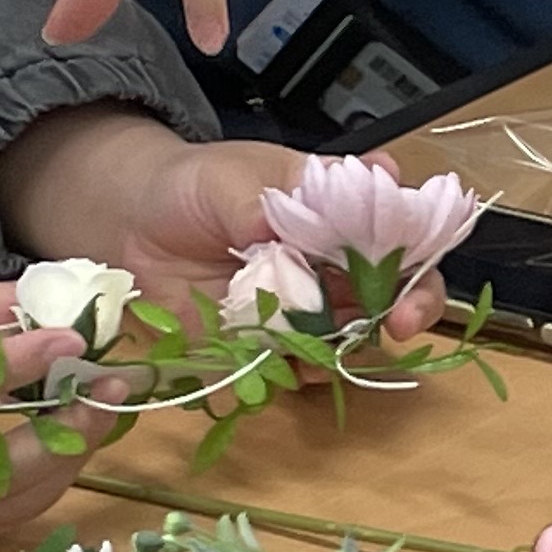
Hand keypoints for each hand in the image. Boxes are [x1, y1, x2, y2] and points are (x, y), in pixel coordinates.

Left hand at [0, 107, 446, 337]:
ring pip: (350, 337)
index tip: (412, 283)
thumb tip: (285, 233)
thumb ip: (263, 204)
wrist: (131, 222)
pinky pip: (295, 367)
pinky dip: (296, 374)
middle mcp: (334, 263)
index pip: (404, 236)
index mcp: (340, 212)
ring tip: (322, 352)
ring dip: (347, 349)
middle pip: (392, 293)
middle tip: (395, 325)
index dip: (419, 263)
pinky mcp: (267, 342)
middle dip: (403, 312)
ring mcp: (304, 306)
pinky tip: (284, 370)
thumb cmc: (190, 185)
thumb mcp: (228, 178)